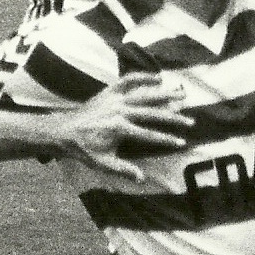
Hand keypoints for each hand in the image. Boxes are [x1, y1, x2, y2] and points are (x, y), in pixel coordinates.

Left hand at [53, 74, 192, 180]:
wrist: (64, 131)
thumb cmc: (84, 149)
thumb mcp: (103, 163)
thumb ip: (123, 170)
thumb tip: (142, 178)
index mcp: (118, 128)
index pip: (149, 135)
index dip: (166, 139)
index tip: (182, 142)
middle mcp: (119, 110)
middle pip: (152, 113)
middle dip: (173, 117)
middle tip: (190, 121)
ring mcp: (115, 98)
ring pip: (145, 93)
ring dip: (165, 94)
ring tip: (182, 93)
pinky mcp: (109, 91)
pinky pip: (128, 80)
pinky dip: (143, 76)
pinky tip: (158, 77)